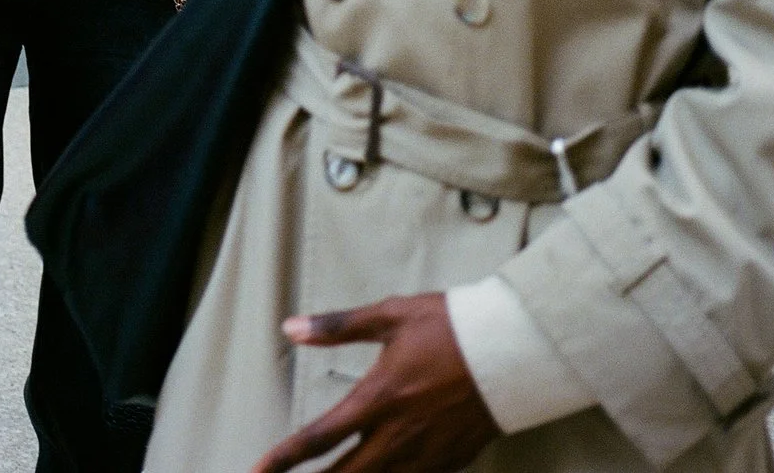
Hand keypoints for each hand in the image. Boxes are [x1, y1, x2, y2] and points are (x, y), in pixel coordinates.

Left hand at [251, 293, 499, 472]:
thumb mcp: (390, 316)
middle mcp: (399, 435)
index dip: (285, 458)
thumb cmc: (450, 328)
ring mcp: (428, 454)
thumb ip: (337, 326)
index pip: (321, 436)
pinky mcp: (453, 461)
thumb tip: (291, 327)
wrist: (513, 351)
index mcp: (378, 398)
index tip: (260, 469)